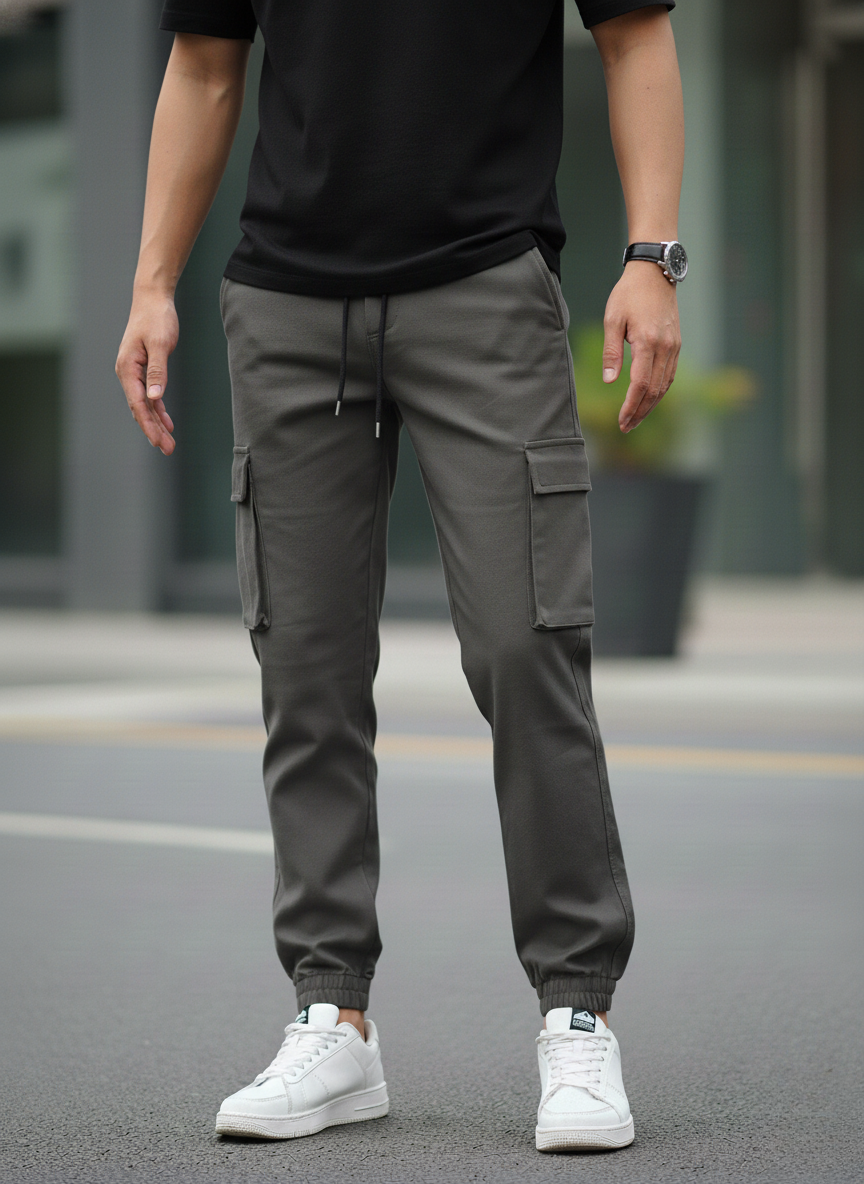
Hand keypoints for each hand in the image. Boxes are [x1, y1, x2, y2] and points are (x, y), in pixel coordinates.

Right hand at [115, 288, 178, 455]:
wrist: (152, 299)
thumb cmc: (156, 319)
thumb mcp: (159, 344)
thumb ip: (157, 372)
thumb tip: (154, 398)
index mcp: (128, 368)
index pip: (138, 404)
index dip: (148, 425)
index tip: (159, 442)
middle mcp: (127, 373)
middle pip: (140, 409)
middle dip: (153, 430)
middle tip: (167, 449)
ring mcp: (134, 373)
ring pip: (146, 405)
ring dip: (156, 424)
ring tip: (168, 443)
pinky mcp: (143, 370)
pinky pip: (150, 396)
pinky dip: (158, 410)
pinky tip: (167, 423)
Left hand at [602, 262, 681, 432]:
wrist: (655, 273)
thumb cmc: (629, 294)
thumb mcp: (613, 320)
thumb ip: (611, 352)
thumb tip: (609, 381)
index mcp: (648, 342)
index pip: (640, 384)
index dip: (631, 406)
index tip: (621, 421)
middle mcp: (665, 347)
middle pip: (655, 390)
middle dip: (640, 412)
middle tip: (625, 427)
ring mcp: (674, 346)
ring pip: (665, 385)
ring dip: (650, 405)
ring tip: (635, 419)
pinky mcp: (676, 344)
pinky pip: (669, 375)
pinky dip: (659, 392)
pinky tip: (648, 400)